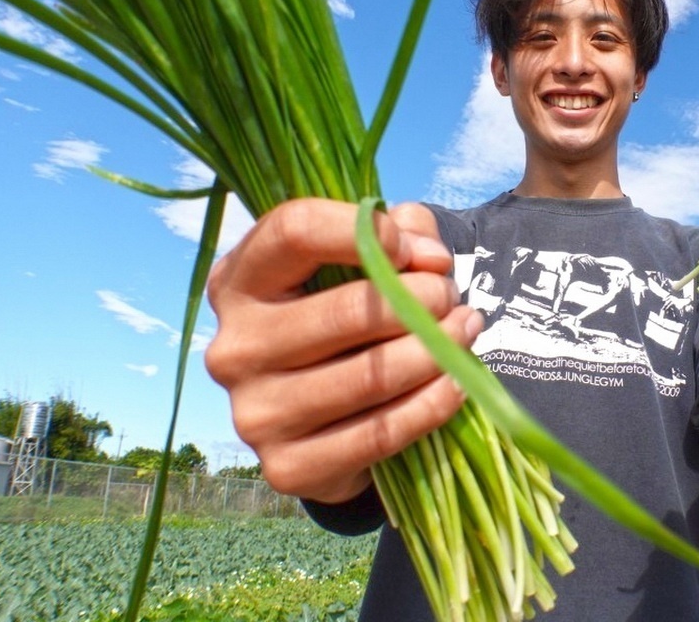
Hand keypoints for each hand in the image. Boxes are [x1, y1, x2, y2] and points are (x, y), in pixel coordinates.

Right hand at [204, 199, 479, 503]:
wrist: (328, 419)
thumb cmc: (344, 319)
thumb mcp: (367, 261)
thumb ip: (402, 233)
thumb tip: (429, 258)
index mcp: (238, 281)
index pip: (295, 231)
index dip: (368, 232)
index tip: (417, 251)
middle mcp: (234, 347)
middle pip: (344, 311)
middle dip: (419, 300)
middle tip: (452, 298)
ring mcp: (255, 414)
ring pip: (370, 376)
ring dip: (436, 350)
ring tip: (465, 331)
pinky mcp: (288, 466)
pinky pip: (380, 434)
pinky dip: (432, 405)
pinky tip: (458, 382)